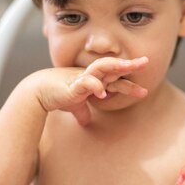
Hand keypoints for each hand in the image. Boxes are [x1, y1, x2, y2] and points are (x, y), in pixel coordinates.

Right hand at [34, 56, 148, 125]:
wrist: (39, 92)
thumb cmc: (58, 95)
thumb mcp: (75, 105)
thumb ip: (83, 112)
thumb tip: (85, 122)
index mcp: (95, 80)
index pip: (116, 79)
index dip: (130, 84)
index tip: (144, 90)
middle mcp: (92, 75)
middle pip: (114, 68)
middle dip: (130, 65)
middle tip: (146, 62)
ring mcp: (83, 78)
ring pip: (102, 67)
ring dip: (116, 66)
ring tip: (128, 66)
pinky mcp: (74, 84)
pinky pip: (87, 82)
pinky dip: (95, 86)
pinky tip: (103, 93)